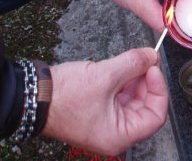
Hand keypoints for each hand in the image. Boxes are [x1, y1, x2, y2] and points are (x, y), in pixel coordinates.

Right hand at [42, 48, 167, 154]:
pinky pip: (120, 95)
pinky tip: (124, 66)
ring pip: (133, 99)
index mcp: (119, 136)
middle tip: (147, 60)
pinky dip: (125, 80)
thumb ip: (132, 64)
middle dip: (147, 82)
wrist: (33, 94)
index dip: (158, 90)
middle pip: (145, 106)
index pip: (155, 116)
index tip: (153, 69)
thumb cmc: (63, 96)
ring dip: (136, 79)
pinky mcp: (99, 109)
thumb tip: (152, 56)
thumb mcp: (104, 75)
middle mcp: (115, 133)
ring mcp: (107, 121)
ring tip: (135, 60)